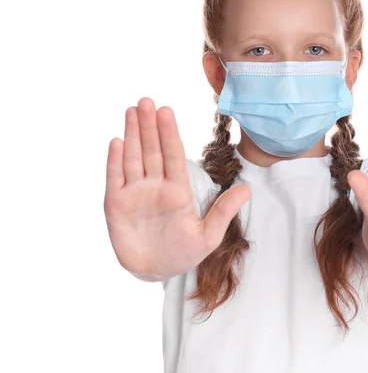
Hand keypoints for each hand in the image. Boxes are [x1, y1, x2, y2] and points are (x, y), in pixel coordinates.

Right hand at [104, 98, 250, 280]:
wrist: (156, 271)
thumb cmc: (183, 253)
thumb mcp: (209, 236)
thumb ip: (224, 212)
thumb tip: (248, 190)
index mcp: (178, 189)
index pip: (174, 155)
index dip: (170, 133)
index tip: (167, 111)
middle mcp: (156, 186)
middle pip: (152, 150)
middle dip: (149, 126)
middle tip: (147, 101)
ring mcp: (135, 193)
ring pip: (134, 158)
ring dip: (132, 135)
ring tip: (132, 110)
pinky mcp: (117, 205)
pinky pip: (115, 179)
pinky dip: (115, 161)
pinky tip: (117, 142)